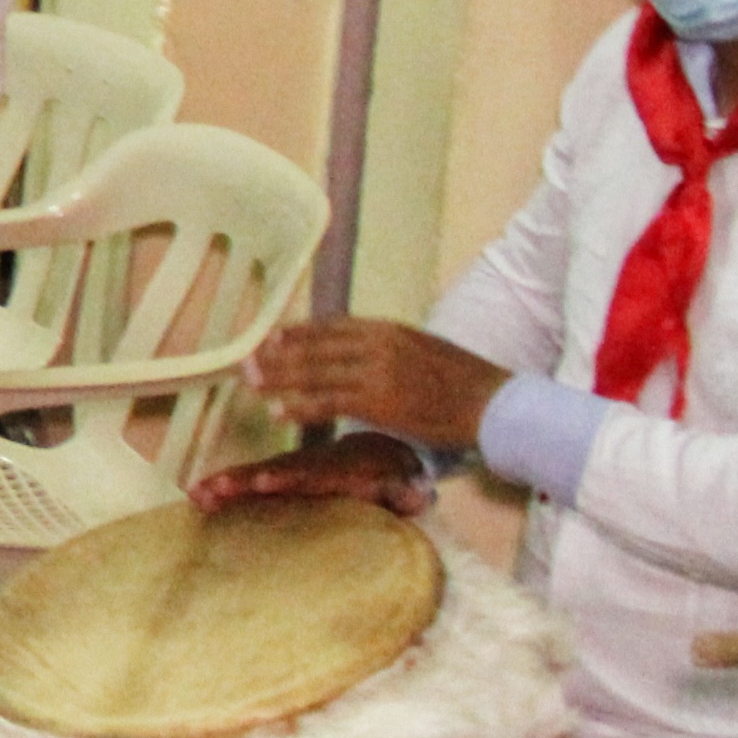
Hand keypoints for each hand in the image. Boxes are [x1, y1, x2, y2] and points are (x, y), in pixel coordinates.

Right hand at [193, 427, 440, 516]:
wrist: (382, 451)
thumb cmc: (399, 478)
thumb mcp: (411, 486)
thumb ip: (410, 491)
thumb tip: (415, 495)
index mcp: (343, 467)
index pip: (314, 472)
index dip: (290, 477)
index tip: (267, 482)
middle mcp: (312, 464)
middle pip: (275, 470)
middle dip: (246, 479)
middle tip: (217, 488)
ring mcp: (294, 471)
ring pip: (257, 473)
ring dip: (228, 482)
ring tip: (197, 494)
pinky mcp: (282, 479)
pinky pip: (251, 481)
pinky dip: (224, 484)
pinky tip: (195, 495)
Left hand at [241, 317, 510, 453]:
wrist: (491, 402)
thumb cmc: (460, 380)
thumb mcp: (420, 347)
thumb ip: (385, 347)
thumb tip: (355, 351)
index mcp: (387, 328)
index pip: (329, 326)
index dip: (296, 333)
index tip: (270, 338)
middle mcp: (377, 344)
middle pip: (314, 347)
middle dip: (277, 355)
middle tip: (247, 363)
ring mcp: (376, 371)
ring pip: (315, 373)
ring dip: (279, 380)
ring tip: (252, 385)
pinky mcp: (377, 401)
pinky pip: (328, 403)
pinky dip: (300, 406)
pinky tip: (279, 411)